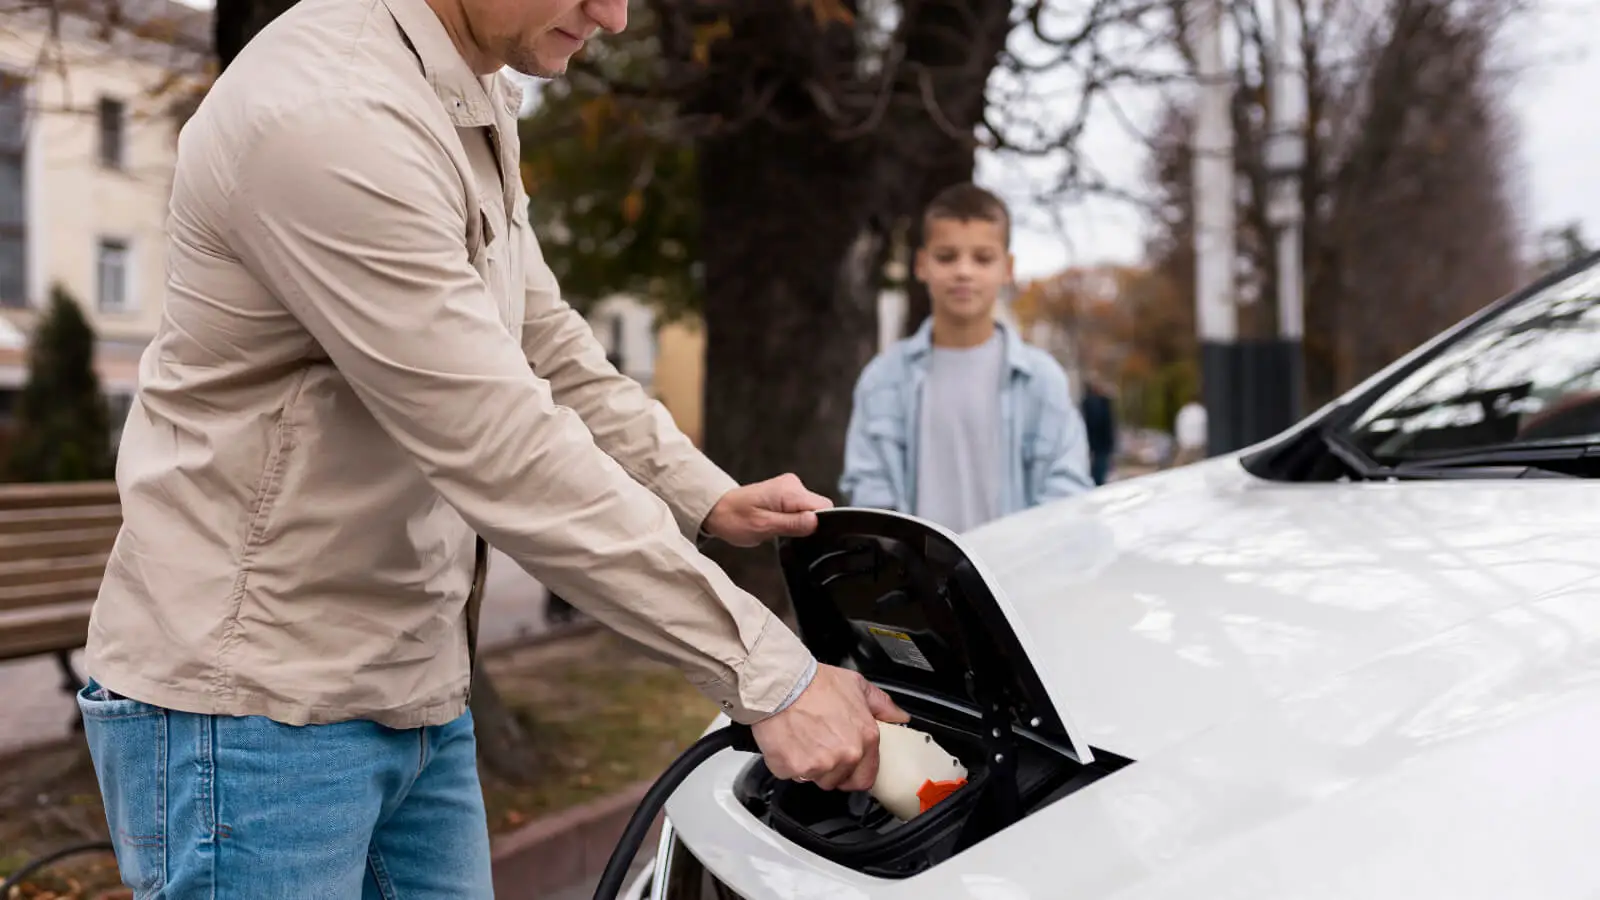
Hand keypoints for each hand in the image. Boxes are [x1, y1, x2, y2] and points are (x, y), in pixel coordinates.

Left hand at [703, 473, 833, 547]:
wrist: (717, 509)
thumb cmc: (734, 519)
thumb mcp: (763, 527)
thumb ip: (792, 524)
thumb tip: (816, 521)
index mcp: (789, 491)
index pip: (824, 506)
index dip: (819, 524)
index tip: (804, 535)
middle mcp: (793, 484)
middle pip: (819, 507)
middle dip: (807, 524)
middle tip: (784, 532)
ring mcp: (789, 487)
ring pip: (810, 509)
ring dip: (798, 522)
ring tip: (777, 528)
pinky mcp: (785, 493)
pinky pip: (800, 508)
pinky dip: (793, 519)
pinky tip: (778, 524)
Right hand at [751, 664, 909, 791]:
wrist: (780, 684)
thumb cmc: (814, 683)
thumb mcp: (857, 685)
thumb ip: (882, 705)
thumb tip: (899, 717)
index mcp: (865, 738)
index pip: (866, 777)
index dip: (854, 772)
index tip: (845, 764)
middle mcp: (846, 755)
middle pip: (838, 780)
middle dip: (830, 769)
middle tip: (818, 745)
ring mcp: (820, 765)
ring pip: (815, 779)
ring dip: (809, 767)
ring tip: (802, 740)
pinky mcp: (794, 768)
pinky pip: (790, 775)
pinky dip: (787, 763)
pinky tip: (787, 742)